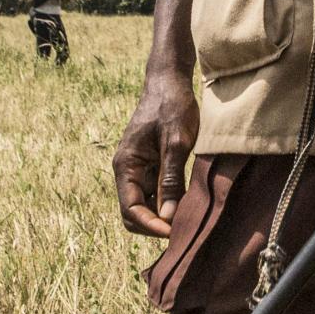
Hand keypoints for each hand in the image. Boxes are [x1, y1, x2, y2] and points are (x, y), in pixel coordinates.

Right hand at [112, 68, 198, 237]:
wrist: (169, 83)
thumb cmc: (172, 108)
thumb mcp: (176, 144)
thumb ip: (171, 180)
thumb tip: (167, 216)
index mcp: (126, 165)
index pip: (130, 209)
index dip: (151, 225)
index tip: (175, 230)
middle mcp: (127, 171)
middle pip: (133, 213)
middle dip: (155, 225)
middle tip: (183, 227)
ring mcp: (138, 169)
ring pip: (145, 205)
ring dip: (162, 215)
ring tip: (188, 216)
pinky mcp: (150, 166)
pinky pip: (155, 193)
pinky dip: (168, 202)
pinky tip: (187, 202)